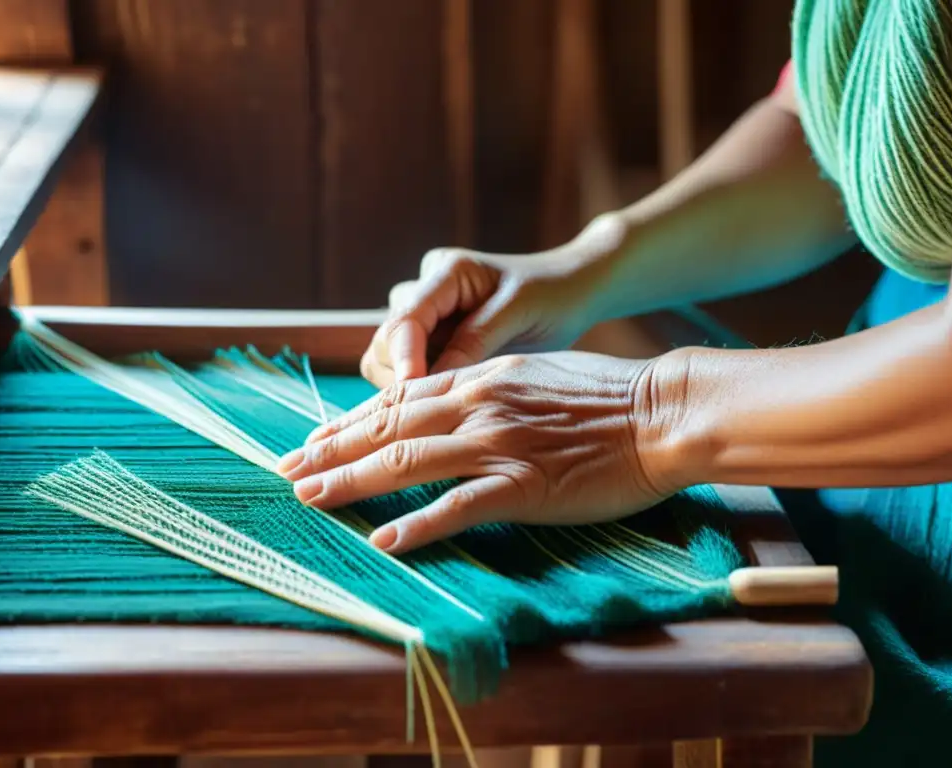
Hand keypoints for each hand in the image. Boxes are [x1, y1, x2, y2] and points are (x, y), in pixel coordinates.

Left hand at [277, 351, 679, 554]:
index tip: (314, 440)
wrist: (664, 410)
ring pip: (408, 461)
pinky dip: (417, 525)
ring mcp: (499, 444)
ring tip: (310, 499)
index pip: (400, 399)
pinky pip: (459, 507)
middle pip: (389, 427)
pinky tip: (383, 541)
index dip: (351, 422)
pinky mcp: (526, 485)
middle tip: (287, 472)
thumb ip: (488, 387)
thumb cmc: (608, 395)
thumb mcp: (537, 372)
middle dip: (331, 451)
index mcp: (482, 377)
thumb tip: (450, 404)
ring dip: (352, 482)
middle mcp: (479, 405)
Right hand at [360, 213, 628, 387]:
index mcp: (447, 271)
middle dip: (403, 374)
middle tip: (442, 405)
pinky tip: (454, 395)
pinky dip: (422, 385)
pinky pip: (409, 366)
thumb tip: (429, 380)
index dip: (404, 359)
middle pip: (386, 339)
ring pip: (388, 355)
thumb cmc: (554, 294)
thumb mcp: (520, 314)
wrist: (573, 289)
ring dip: (410, 383)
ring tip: (454, 398)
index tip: (415, 395)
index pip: (405, 318)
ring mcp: (427, 312)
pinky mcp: (434, 335)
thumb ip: (474, 342)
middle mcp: (427, 287)